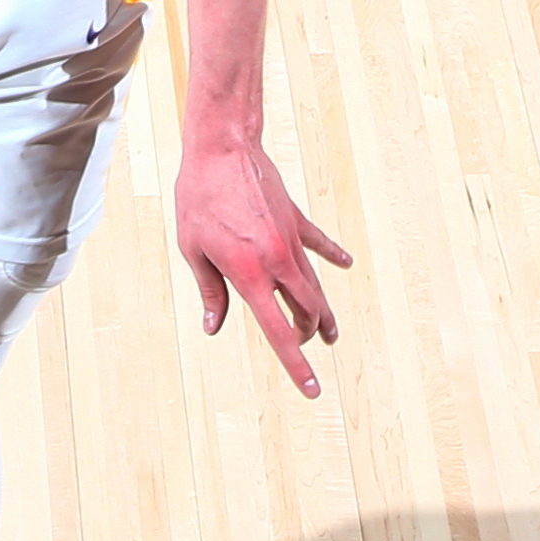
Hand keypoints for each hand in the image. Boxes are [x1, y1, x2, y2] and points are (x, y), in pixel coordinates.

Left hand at [175, 129, 351, 397]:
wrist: (222, 151)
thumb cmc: (198, 200)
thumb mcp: (193, 250)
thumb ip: (210, 291)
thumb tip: (213, 327)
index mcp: (249, 275)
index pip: (278, 332)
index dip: (295, 365)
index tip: (312, 389)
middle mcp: (277, 262)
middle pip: (305, 311)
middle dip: (309, 335)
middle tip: (309, 347)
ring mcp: (290, 240)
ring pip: (315, 284)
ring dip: (322, 309)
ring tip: (330, 331)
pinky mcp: (294, 219)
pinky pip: (317, 243)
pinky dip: (331, 255)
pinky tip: (345, 264)